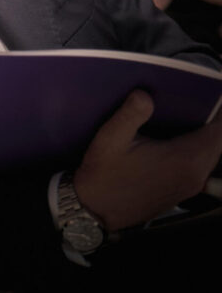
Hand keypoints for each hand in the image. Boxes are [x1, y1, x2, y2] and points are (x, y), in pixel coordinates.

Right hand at [73, 90, 221, 231]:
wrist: (95, 210)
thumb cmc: (102, 175)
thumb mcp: (110, 138)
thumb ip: (131, 113)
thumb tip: (145, 94)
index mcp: (184, 160)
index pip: (219, 131)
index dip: (218, 111)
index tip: (209, 95)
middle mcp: (194, 175)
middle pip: (218, 143)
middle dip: (211, 122)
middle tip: (196, 103)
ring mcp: (189, 186)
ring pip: (211, 155)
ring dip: (204, 137)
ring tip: (185, 119)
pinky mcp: (181, 192)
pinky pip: (200, 167)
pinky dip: (195, 151)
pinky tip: (173, 142)